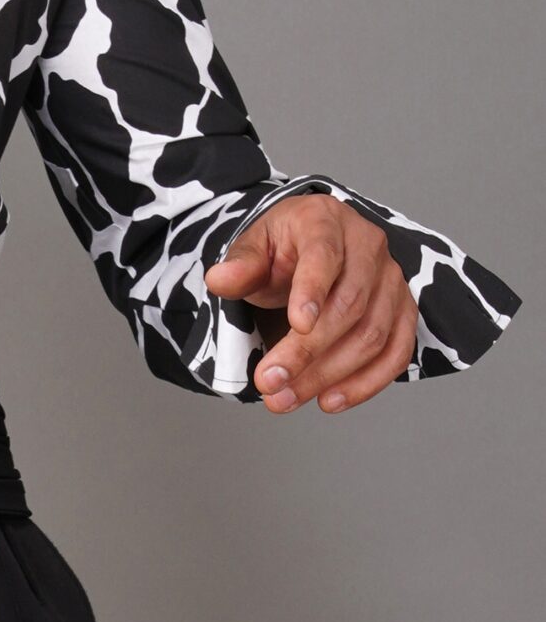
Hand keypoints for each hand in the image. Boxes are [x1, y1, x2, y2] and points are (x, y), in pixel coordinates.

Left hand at [204, 192, 418, 413]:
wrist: (311, 248)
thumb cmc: (283, 249)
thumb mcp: (254, 248)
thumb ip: (240, 266)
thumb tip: (219, 279)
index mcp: (325, 222)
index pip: (324, 255)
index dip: (312, 291)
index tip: (296, 325)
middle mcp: (368, 246)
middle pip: (349, 305)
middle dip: (307, 351)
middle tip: (270, 381)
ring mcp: (392, 279)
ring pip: (373, 335)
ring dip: (329, 375)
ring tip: (286, 397)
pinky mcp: (403, 311)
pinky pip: (396, 353)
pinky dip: (366, 383)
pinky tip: (329, 399)